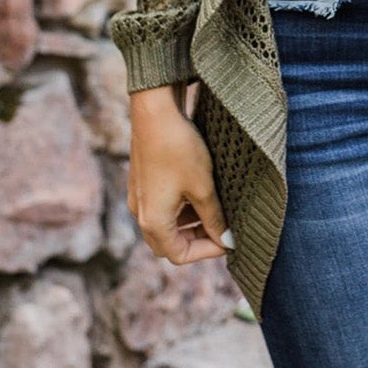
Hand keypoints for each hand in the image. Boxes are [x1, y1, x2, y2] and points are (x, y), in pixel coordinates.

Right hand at [127, 85, 232, 265]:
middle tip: (223, 228)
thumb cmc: (179, 150)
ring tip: (215, 208)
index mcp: (152, 221)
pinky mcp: (142, 180)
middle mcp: (140, 212)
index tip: (229, 240)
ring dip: (190, 223)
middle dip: (197, 239)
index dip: (207, 251)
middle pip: (169, 243)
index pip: (179, 255)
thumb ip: (215, 219)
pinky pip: (161, 205)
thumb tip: (227, 241)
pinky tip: (200, 191)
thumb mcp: (203, 188)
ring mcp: (139, 196)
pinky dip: (181, 207)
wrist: (156, 112)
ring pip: (165, 224)